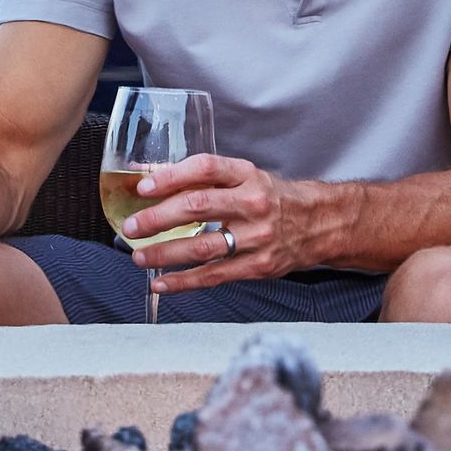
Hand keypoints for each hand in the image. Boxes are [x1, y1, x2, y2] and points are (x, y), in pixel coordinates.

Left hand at [122, 150, 313, 292]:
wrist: (319, 224)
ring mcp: (256, 238)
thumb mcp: (248, 178)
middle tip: (131, 227)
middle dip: (157, 218)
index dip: (171, 176)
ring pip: (201, 247)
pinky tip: (160, 282)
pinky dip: (182, 281)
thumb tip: (157, 184)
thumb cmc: (273, 199)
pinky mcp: (257, 266)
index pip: (206, 168)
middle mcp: (253, 204)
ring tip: (139, 256)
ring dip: (164, 253)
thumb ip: (210, 181)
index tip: (144, 187)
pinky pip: (213, 275)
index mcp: (248, 175)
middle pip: (197, 207)